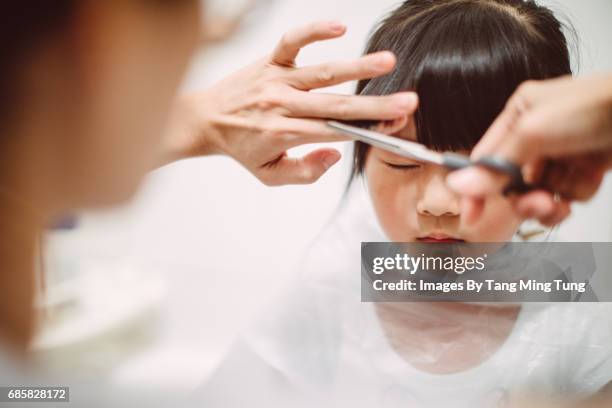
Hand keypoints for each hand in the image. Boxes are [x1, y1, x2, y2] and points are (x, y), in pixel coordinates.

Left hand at [163, 21, 417, 184]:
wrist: (204, 120)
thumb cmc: (242, 149)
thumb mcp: (270, 176)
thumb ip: (305, 172)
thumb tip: (335, 153)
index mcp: (284, 135)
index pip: (333, 133)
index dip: (366, 130)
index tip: (394, 126)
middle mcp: (282, 106)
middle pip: (335, 106)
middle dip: (374, 106)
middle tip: (408, 102)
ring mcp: (276, 80)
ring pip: (321, 73)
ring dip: (356, 68)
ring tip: (387, 62)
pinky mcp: (269, 60)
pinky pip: (291, 42)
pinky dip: (312, 32)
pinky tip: (339, 27)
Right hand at [446, 74, 611, 224]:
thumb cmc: (595, 106)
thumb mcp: (534, 131)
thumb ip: (497, 163)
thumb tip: (460, 184)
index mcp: (518, 115)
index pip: (484, 157)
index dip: (474, 186)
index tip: (470, 213)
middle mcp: (536, 135)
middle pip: (511, 181)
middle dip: (520, 197)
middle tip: (534, 202)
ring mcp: (561, 153)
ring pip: (538, 192)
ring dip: (545, 203)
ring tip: (556, 203)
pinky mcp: (585, 169)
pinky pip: (566, 194)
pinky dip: (572, 198)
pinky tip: (580, 190)